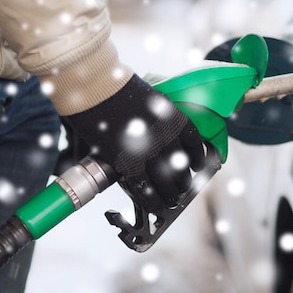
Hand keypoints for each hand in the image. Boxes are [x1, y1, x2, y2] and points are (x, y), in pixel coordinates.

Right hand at [63, 75, 206, 212]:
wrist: (95, 86)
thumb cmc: (116, 87)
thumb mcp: (148, 98)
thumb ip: (155, 118)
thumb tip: (157, 136)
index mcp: (173, 116)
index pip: (193, 142)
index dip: (197, 157)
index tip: (196, 166)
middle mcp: (165, 135)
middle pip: (181, 165)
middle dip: (183, 181)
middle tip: (182, 188)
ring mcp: (147, 150)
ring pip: (166, 181)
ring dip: (170, 194)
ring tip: (171, 200)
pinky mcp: (127, 162)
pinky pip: (144, 188)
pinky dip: (151, 200)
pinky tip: (155, 206)